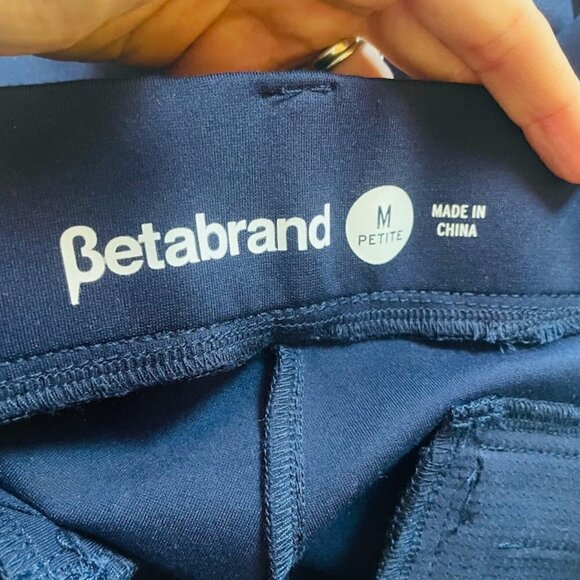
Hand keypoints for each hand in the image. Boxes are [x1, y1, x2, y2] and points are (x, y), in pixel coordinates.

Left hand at [1, 0, 578, 182]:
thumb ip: (399, 13)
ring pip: (370, 94)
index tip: (579, 163)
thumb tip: (479, 37)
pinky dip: (326, 153)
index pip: (482, 20)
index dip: (542, 89)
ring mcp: (279, 21)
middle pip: (438, 58)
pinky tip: (341, 201)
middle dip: (482, 130)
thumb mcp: (244, 4)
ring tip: (435, 222)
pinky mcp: (232, 60)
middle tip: (515, 210)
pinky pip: (301, 110)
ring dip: (399, 153)